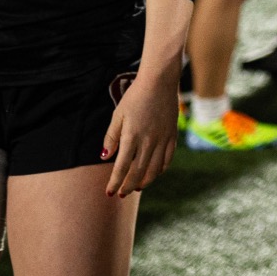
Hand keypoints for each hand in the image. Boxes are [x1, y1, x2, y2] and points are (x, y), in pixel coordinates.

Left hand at [102, 72, 178, 198]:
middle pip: (138, 172)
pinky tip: (154, 173)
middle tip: (122, 194)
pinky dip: (160, 170)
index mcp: (132, 136)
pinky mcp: (172, 135)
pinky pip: (168, 159)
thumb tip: (104, 157)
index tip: (110, 192)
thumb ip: (111, 137)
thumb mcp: (118, 114)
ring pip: (155, 169)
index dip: (115, 182)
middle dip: (129, 186)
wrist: (160, 81)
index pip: (121, 167)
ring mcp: (162, 139)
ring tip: (137, 186)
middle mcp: (149, 141)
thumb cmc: (135, 96)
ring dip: (145, 181)